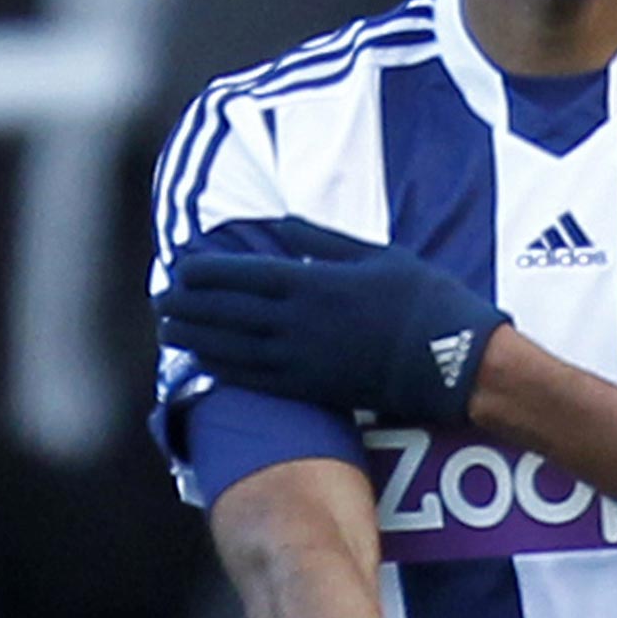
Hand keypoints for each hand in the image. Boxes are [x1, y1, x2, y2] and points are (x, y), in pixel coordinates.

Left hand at [155, 217, 509, 423]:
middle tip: (162, 300)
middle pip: (228, 312)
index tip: (181, 267)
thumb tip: (284, 228)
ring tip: (171, 330)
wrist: (455, 361)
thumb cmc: (424, 301)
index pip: (242, 275)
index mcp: (312, 282)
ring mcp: (303, 359)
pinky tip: (205, 362)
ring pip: (233, 347)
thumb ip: (324, 242)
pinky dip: (224, 368)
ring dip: (197, 337)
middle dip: (190, 306)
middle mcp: (298, 322)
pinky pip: (256, 378)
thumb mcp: (378, 254)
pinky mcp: (313, 388)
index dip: (206, 272)